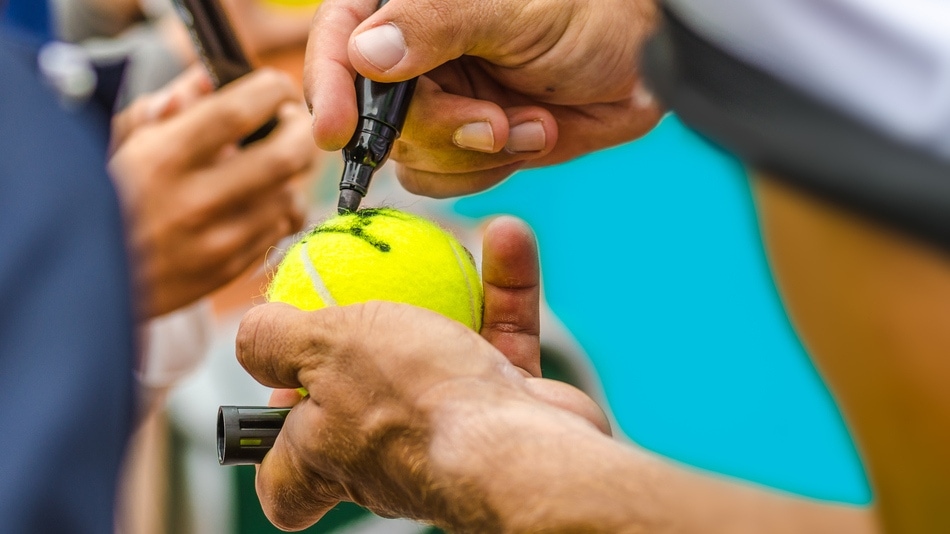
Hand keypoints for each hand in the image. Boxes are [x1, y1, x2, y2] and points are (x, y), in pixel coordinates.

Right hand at [109, 67, 316, 318]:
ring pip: (290, 196)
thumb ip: (165, 105)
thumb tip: (208, 79)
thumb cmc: (104, 202)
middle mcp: (194, 202)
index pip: (238, 112)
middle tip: (293, 123)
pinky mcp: (227, 271)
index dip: (271, 91)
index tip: (277, 87)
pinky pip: (277, 231)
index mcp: (163, 159)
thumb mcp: (120, 144)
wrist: (86, 285)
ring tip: (273, 164)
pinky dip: (277, 210)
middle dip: (301, 132)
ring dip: (290, 175)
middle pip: (285, 156)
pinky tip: (260, 200)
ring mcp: (215, 243)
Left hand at [240, 217, 608, 529]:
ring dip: (445, 294)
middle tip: (363, 304)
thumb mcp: (321, 350)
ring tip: (441, 242)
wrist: (519, 448)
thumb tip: (250, 334)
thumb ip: (275, 340)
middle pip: (357, 413)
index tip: (277, 401)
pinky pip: (500, 342)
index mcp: (326, 458)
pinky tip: (503, 237)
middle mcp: (386, 458)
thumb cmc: (408, 402)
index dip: (272, 452)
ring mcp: (449, 436)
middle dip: (360, 358)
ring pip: (439, 359)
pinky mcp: (507, 413)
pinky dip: (502, 291)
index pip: (284, 485)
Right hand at [304, 0, 662, 197]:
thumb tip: (366, 53)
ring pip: (409, 155)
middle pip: (375, 112)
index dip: (327, 84)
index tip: (335, 131)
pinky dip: (488, 170)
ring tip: (530, 121)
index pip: (339, 36)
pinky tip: (532, 133)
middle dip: (437, 128)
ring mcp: (439, 101)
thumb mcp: (512, 9)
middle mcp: (414, 54)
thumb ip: (436, 24)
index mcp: (410, 5)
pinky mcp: (466, 142)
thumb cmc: (589, 13)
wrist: (642, 64)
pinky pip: (443, 180)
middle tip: (492, 123)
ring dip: (473, 151)